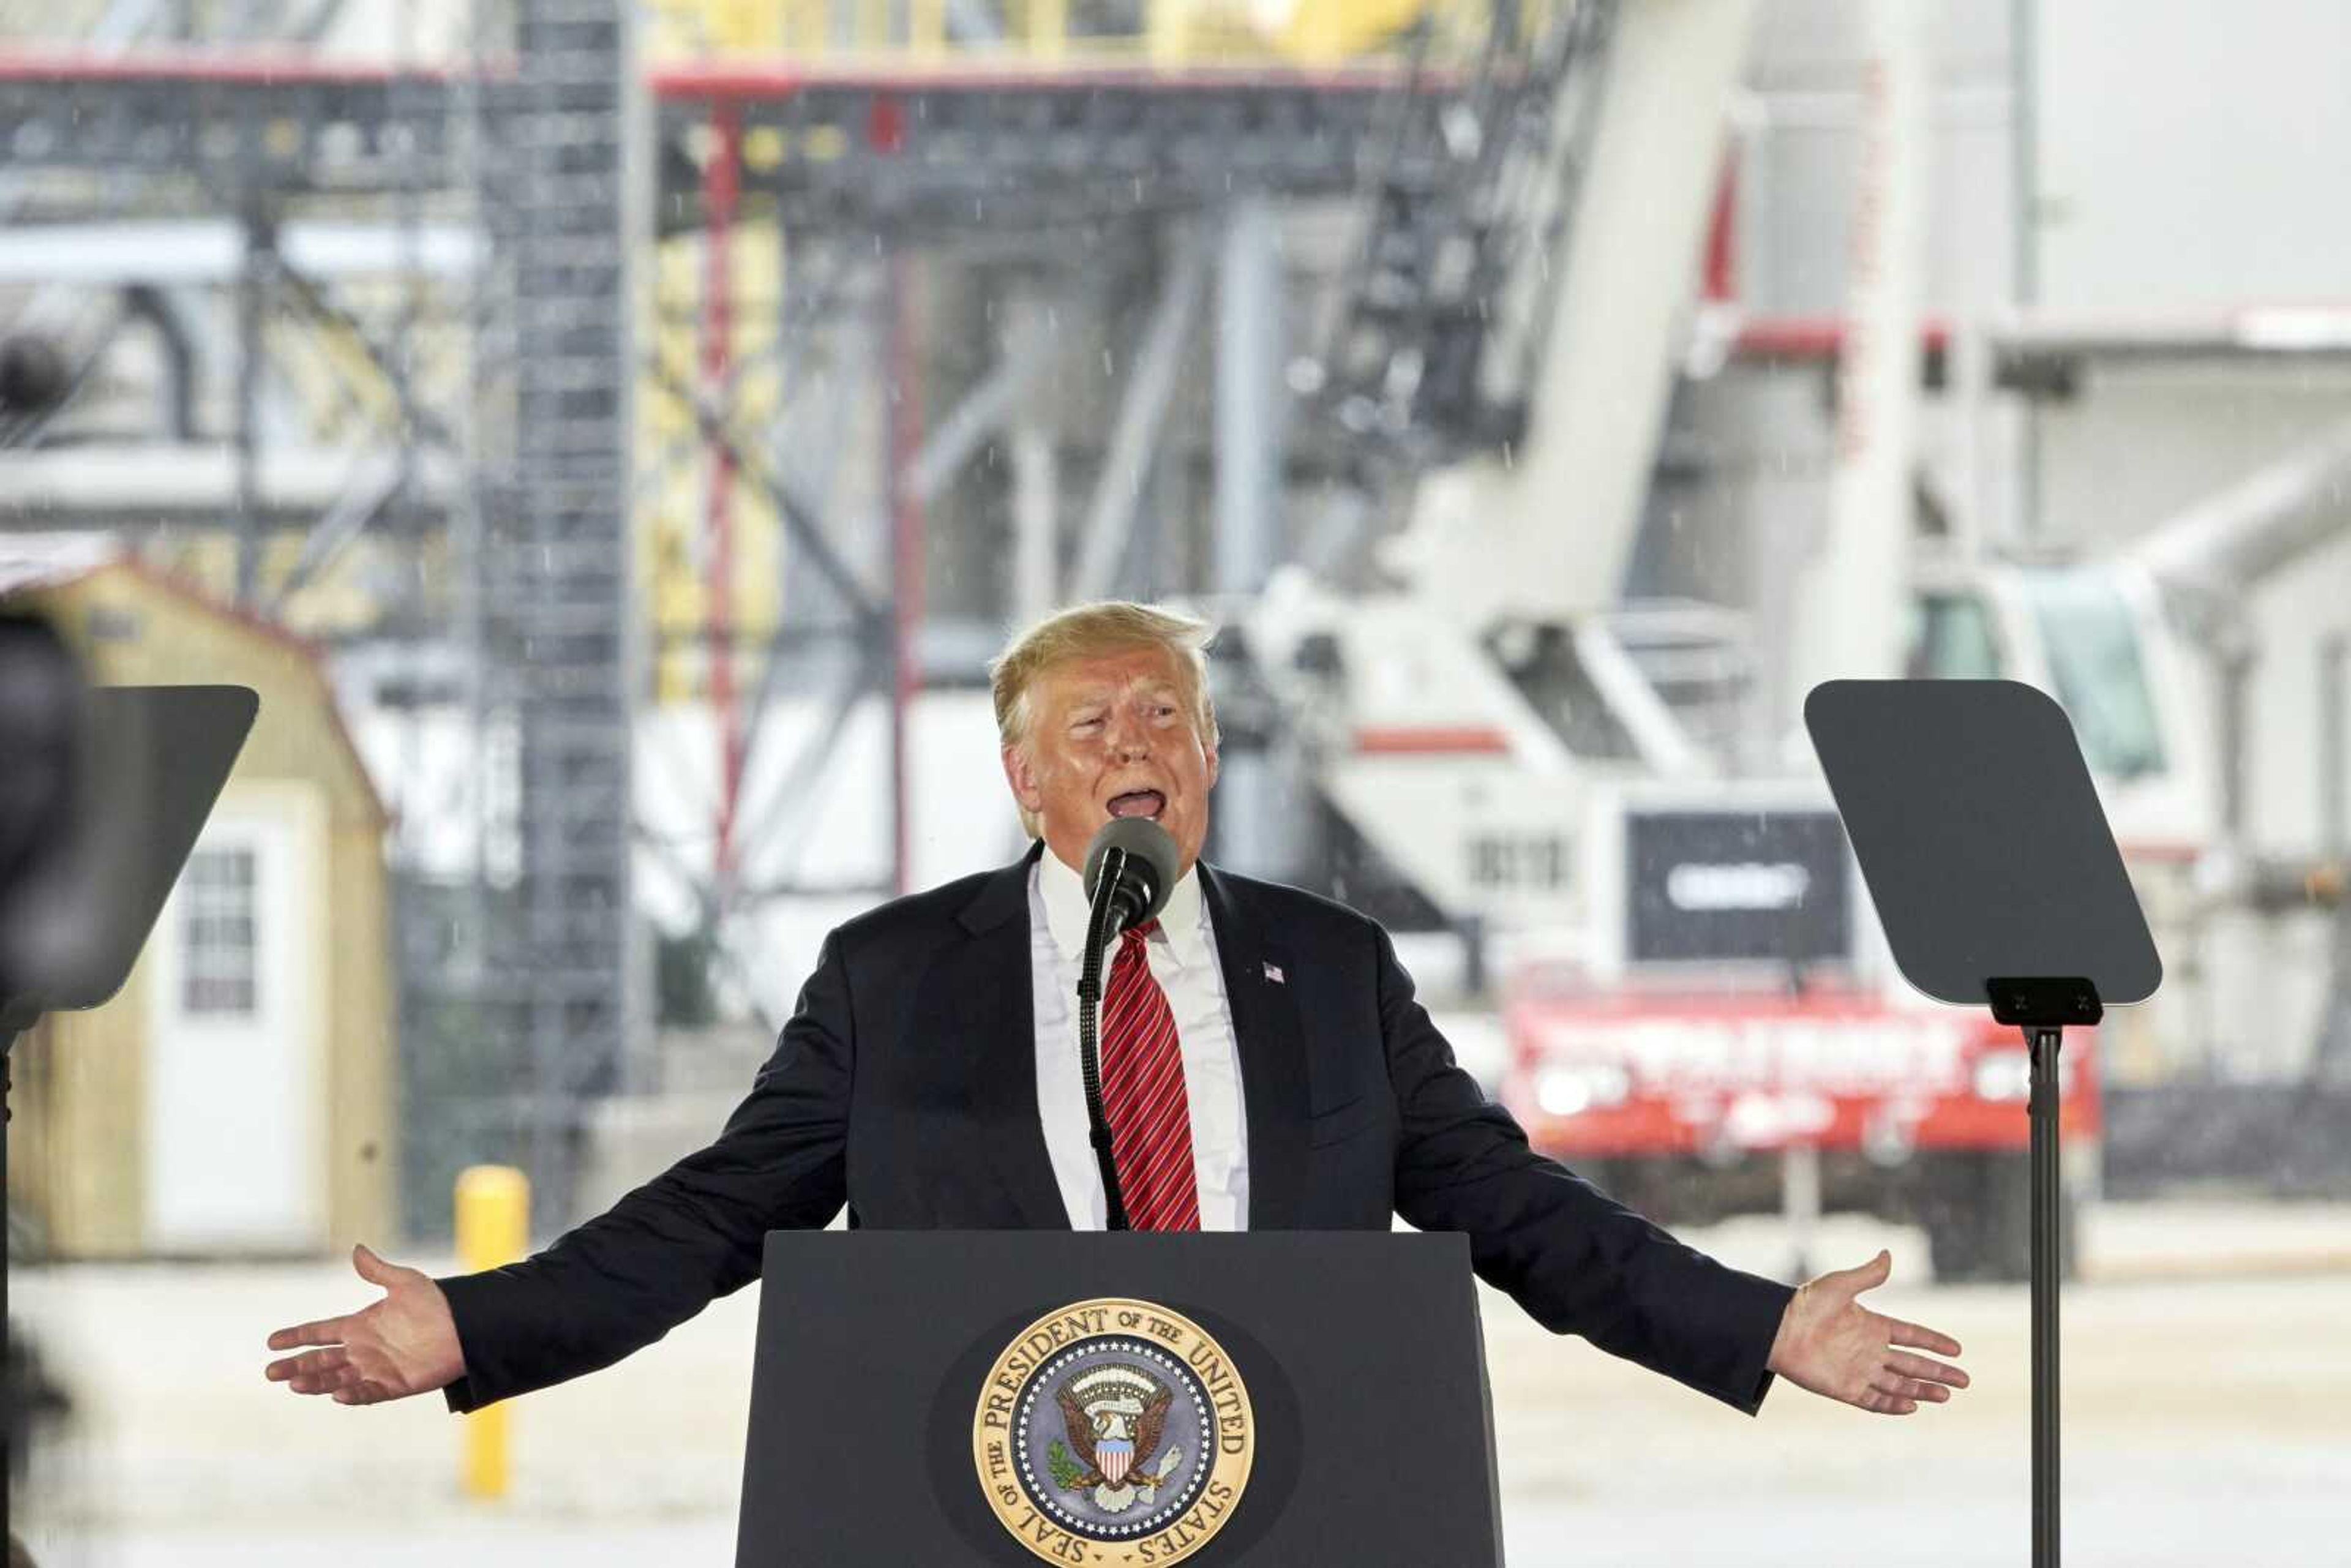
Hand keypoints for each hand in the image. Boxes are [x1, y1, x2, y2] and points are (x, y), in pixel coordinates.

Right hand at [265, 1243, 466, 1405]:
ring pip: (337, 1378)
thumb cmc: (435, 1303)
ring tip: (293, 1384)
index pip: (320, 1332)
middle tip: (270, 1373)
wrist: (465, 1326)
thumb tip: (356, 1248)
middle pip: (321, 1360)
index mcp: (361, 1325)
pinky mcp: (394, 1385)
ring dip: (316, 1382)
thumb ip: (377, 1270)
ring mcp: (376, 1368)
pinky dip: (352, 1394)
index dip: (296, 1336)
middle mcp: (363, 1349)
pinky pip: (368, 1392)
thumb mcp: (404, 1282)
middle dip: (295, 1366)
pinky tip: (336, 1395)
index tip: (271, 1342)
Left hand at [1765, 1249, 1967, 1414]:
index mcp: (1872, 1326)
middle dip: (1938, 1373)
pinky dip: (1893, 1405)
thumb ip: (1868, 1275)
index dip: (1934, 1342)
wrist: (1777, 1329)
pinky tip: (1913, 1407)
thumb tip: (1888, 1254)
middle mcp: (1870, 1351)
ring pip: (1899, 1385)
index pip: (1912, 1335)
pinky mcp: (1845, 1388)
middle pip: (1913, 1364)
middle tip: (1965, 1380)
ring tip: (1946, 1395)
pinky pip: (1875, 1400)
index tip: (1957, 1349)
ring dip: (1922, 1391)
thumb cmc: (1806, 1304)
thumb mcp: (1840, 1285)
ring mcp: (1859, 1371)